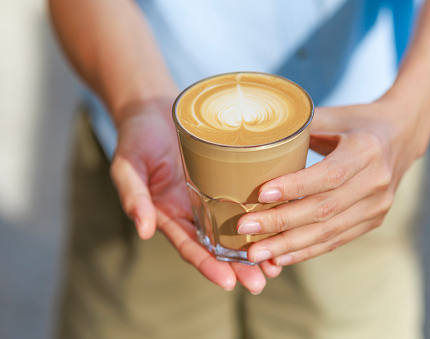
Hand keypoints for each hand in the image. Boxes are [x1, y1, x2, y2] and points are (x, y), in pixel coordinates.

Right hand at [110, 98, 281, 293]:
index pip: (190, 246)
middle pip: (217, 245)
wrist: (154, 108)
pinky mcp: (227, 177)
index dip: (208, 265)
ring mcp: (211, 195)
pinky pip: (245, 198)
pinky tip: (281, 222)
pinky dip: (262, 213)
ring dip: (255, 247)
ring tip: (277, 265)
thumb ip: (133, 197)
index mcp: (168, 215)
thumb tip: (144, 231)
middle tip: (260, 283)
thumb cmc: (136, 137)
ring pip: (236, 227)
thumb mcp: (128, 166)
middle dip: (238, 266)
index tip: (229, 283)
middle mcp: (192, 211)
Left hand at [237, 99, 422, 264]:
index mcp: (367, 150)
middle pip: (324, 209)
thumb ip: (300, 125)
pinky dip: (307, 250)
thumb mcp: (334, 115)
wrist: (401, 136)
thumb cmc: (359, 122)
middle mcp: (376, 182)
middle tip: (245, 228)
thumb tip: (256, 134)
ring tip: (256, 253)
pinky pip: (336, 240)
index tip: (261, 195)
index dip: (294, 187)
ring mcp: (377, 206)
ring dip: (289, 245)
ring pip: (328, 231)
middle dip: (281, 223)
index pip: (328, 175)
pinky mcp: (373, 220)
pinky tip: (281, 258)